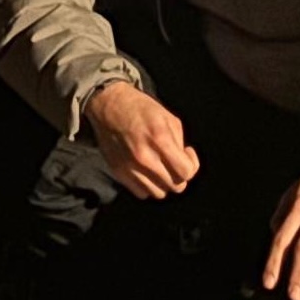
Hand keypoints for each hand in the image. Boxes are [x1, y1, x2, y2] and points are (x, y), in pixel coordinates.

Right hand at [84, 80, 198, 199]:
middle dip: (180, 175)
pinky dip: (148, 186)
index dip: (192, 165)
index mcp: (160, 139)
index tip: (186, 154)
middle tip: (175, 162)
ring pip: (159, 193)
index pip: (186, 172)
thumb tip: (183, 161)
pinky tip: (147, 172)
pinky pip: (141, 193)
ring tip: (161, 168)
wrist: (108, 106)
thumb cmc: (140, 108)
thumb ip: (179, 142)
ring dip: (164, 183)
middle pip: (175, 186)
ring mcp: (130, 168)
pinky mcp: (119, 173)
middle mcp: (145, 157)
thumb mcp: (168, 118)